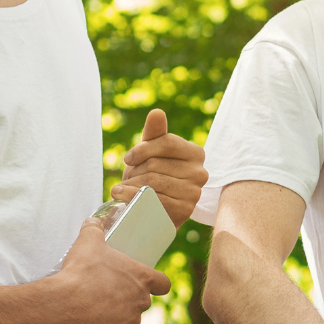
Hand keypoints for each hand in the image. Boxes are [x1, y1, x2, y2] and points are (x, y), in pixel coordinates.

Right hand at [47, 219, 170, 323]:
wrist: (64, 303)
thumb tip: (94, 221)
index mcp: (142, 278)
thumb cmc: (81, 271)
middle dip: (129, 296)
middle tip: (108, 290)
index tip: (148, 282)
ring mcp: (129, 321)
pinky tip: (91, 320)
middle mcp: (141, 301)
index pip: (163, 283)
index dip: (156, 283)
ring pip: (129, 318)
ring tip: (97, 306)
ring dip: (118, 313)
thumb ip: (94, 229)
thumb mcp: (88, 242)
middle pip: (142, 300)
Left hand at [112, 108, 207, 226]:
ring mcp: (194, 193)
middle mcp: (200, 172)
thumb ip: (155, 132)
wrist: (155, 210)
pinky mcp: (185, 211)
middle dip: (135, 170)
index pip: (166, 142)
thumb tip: (156, 112)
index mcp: (195, 153)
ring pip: (152, 182)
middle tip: (129, 178)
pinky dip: (133, 198)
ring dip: (131, 185)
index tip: (128, 158)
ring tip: (123, 189)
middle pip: (156, 163)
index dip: (142, 149)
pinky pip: (154, 200)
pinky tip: (123, 197)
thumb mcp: (152, 152)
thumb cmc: (153, 175)